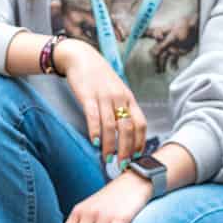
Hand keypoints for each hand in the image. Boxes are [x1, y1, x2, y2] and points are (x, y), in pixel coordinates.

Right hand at [55, 38, 146, 164]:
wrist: (81, 58)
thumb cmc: (100, 79)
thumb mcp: (117, 92)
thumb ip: (122, 110)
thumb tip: (126, 134)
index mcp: (129, 99)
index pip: (141, 123)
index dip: (140, 142)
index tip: (137, 157)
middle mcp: (120, 98)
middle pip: (128, 128)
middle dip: (127, 149)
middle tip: (123, 164)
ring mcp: (104, 97)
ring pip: (111, 126)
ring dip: (110, 145)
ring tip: (108, 159)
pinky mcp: (88, 96)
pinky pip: (94, 117)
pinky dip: (96, 132)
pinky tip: (95, 143)